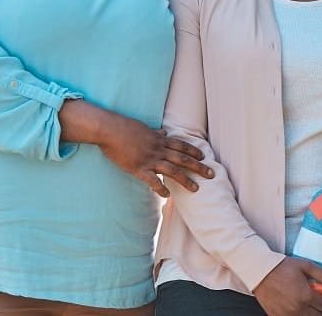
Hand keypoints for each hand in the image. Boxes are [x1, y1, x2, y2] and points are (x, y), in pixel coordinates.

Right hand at [95, 112, 212, 196]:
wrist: (110, 130)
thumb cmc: (124, 127)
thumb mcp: (144, 128)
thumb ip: (156, 132)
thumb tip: (164, 132)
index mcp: (159, 139)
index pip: (181, 145)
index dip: (193, 151)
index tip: (204, 156)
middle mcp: (158, 149)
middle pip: (183, 158)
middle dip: (198, 166)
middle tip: (211, 173)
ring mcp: (149, 159)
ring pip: (172, 170)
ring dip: (186, 180)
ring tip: (196, 189)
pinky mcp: (138, 168)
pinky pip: (152, 180)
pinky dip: (160, 188)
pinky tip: (167, 195)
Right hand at [253, 257, 321, 315]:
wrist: (261, 272)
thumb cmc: (283, 267)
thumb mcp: (306, 266)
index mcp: (305, 296)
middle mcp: (297, 309)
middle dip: (319, 309)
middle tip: (315, 300)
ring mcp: (287, 315)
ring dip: (309, 313)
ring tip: (306, 304)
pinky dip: (297, 315)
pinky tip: (295, 307)